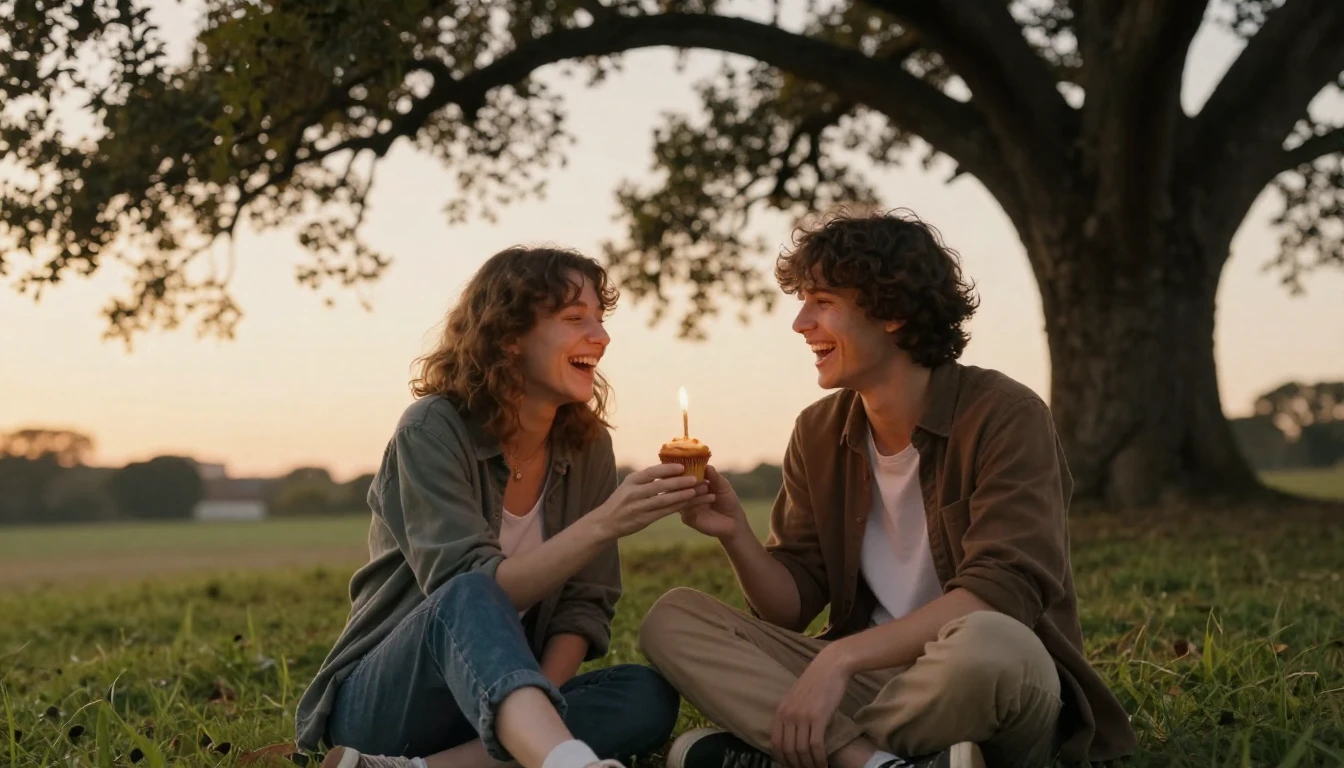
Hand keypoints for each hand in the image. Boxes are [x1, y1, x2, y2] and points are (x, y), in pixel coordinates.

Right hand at [594, 463, 705, 538]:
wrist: (606, 522)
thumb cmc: (620, 501)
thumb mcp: (628, 486)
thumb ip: (644, 479)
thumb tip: (667, 469)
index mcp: (631, 481)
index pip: (651, 472)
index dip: (667, 469)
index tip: (682, 466)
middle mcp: (634, 493)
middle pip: (660, 486)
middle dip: (679, 482)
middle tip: (695, 478)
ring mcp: (638, 507)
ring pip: (663, 500)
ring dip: (680, 495)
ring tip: (694, 491)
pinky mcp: (643, 520)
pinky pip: (663, 512)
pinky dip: (675, 507)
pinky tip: (686, 504)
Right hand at [680, 466, 748, 541]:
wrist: (733, 521)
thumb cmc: (727, 501)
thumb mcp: (722, 485)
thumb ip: (714, 476)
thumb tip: (706, 465)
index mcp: (693, 485)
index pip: (684, 475)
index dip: (686, 470)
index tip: (690, 464)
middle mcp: (686, 495)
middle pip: (679, 485)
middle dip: (689, 480)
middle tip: (698, 478)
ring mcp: (686, 507)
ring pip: (682, 496)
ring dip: (695, 490)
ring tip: (707, 488)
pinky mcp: (687, 518)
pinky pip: (686, 508)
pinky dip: (698, 501)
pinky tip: (710, 499)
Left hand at [771, 647, 852, 767]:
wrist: (830, 667)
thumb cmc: (816, 682)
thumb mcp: (796, 698)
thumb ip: (791, 714)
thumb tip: (792, 735)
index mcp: (780, 711)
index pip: (775, 744)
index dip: (782, 760)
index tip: (792, 766)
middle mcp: (788, 715)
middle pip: (787, 750)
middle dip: (796, 765)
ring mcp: (802, 716)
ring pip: (801, 751)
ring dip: (809, 765)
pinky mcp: (818, 718)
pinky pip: (815, 746)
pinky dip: (819, 759)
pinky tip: (824, 765)